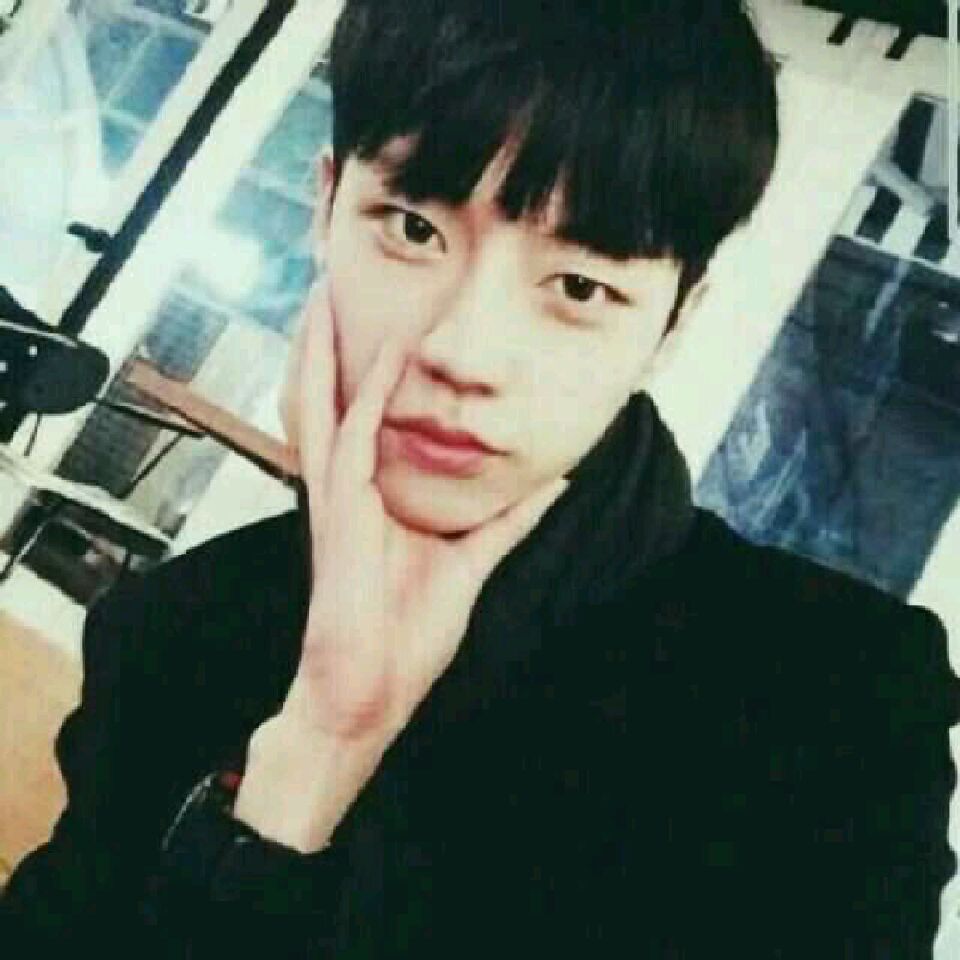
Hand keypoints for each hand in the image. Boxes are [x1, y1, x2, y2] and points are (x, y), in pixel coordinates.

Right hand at [287, 280, 566, 737]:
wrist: (372, 690)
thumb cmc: (407, 635)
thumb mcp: (471, 563)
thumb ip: (509, 520)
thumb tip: (554, 485)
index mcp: (369, 499)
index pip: (361, 421)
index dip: (364, 374)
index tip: (381, 328)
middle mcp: (347, 488)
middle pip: (329, 401)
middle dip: (326, 348)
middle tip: (327, 291)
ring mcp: (338, 497)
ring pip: (322, 406)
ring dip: (323, 352)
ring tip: (323, 297)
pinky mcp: (341, 512)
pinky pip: (351, 439)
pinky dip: (364, 394)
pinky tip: (379, 355)